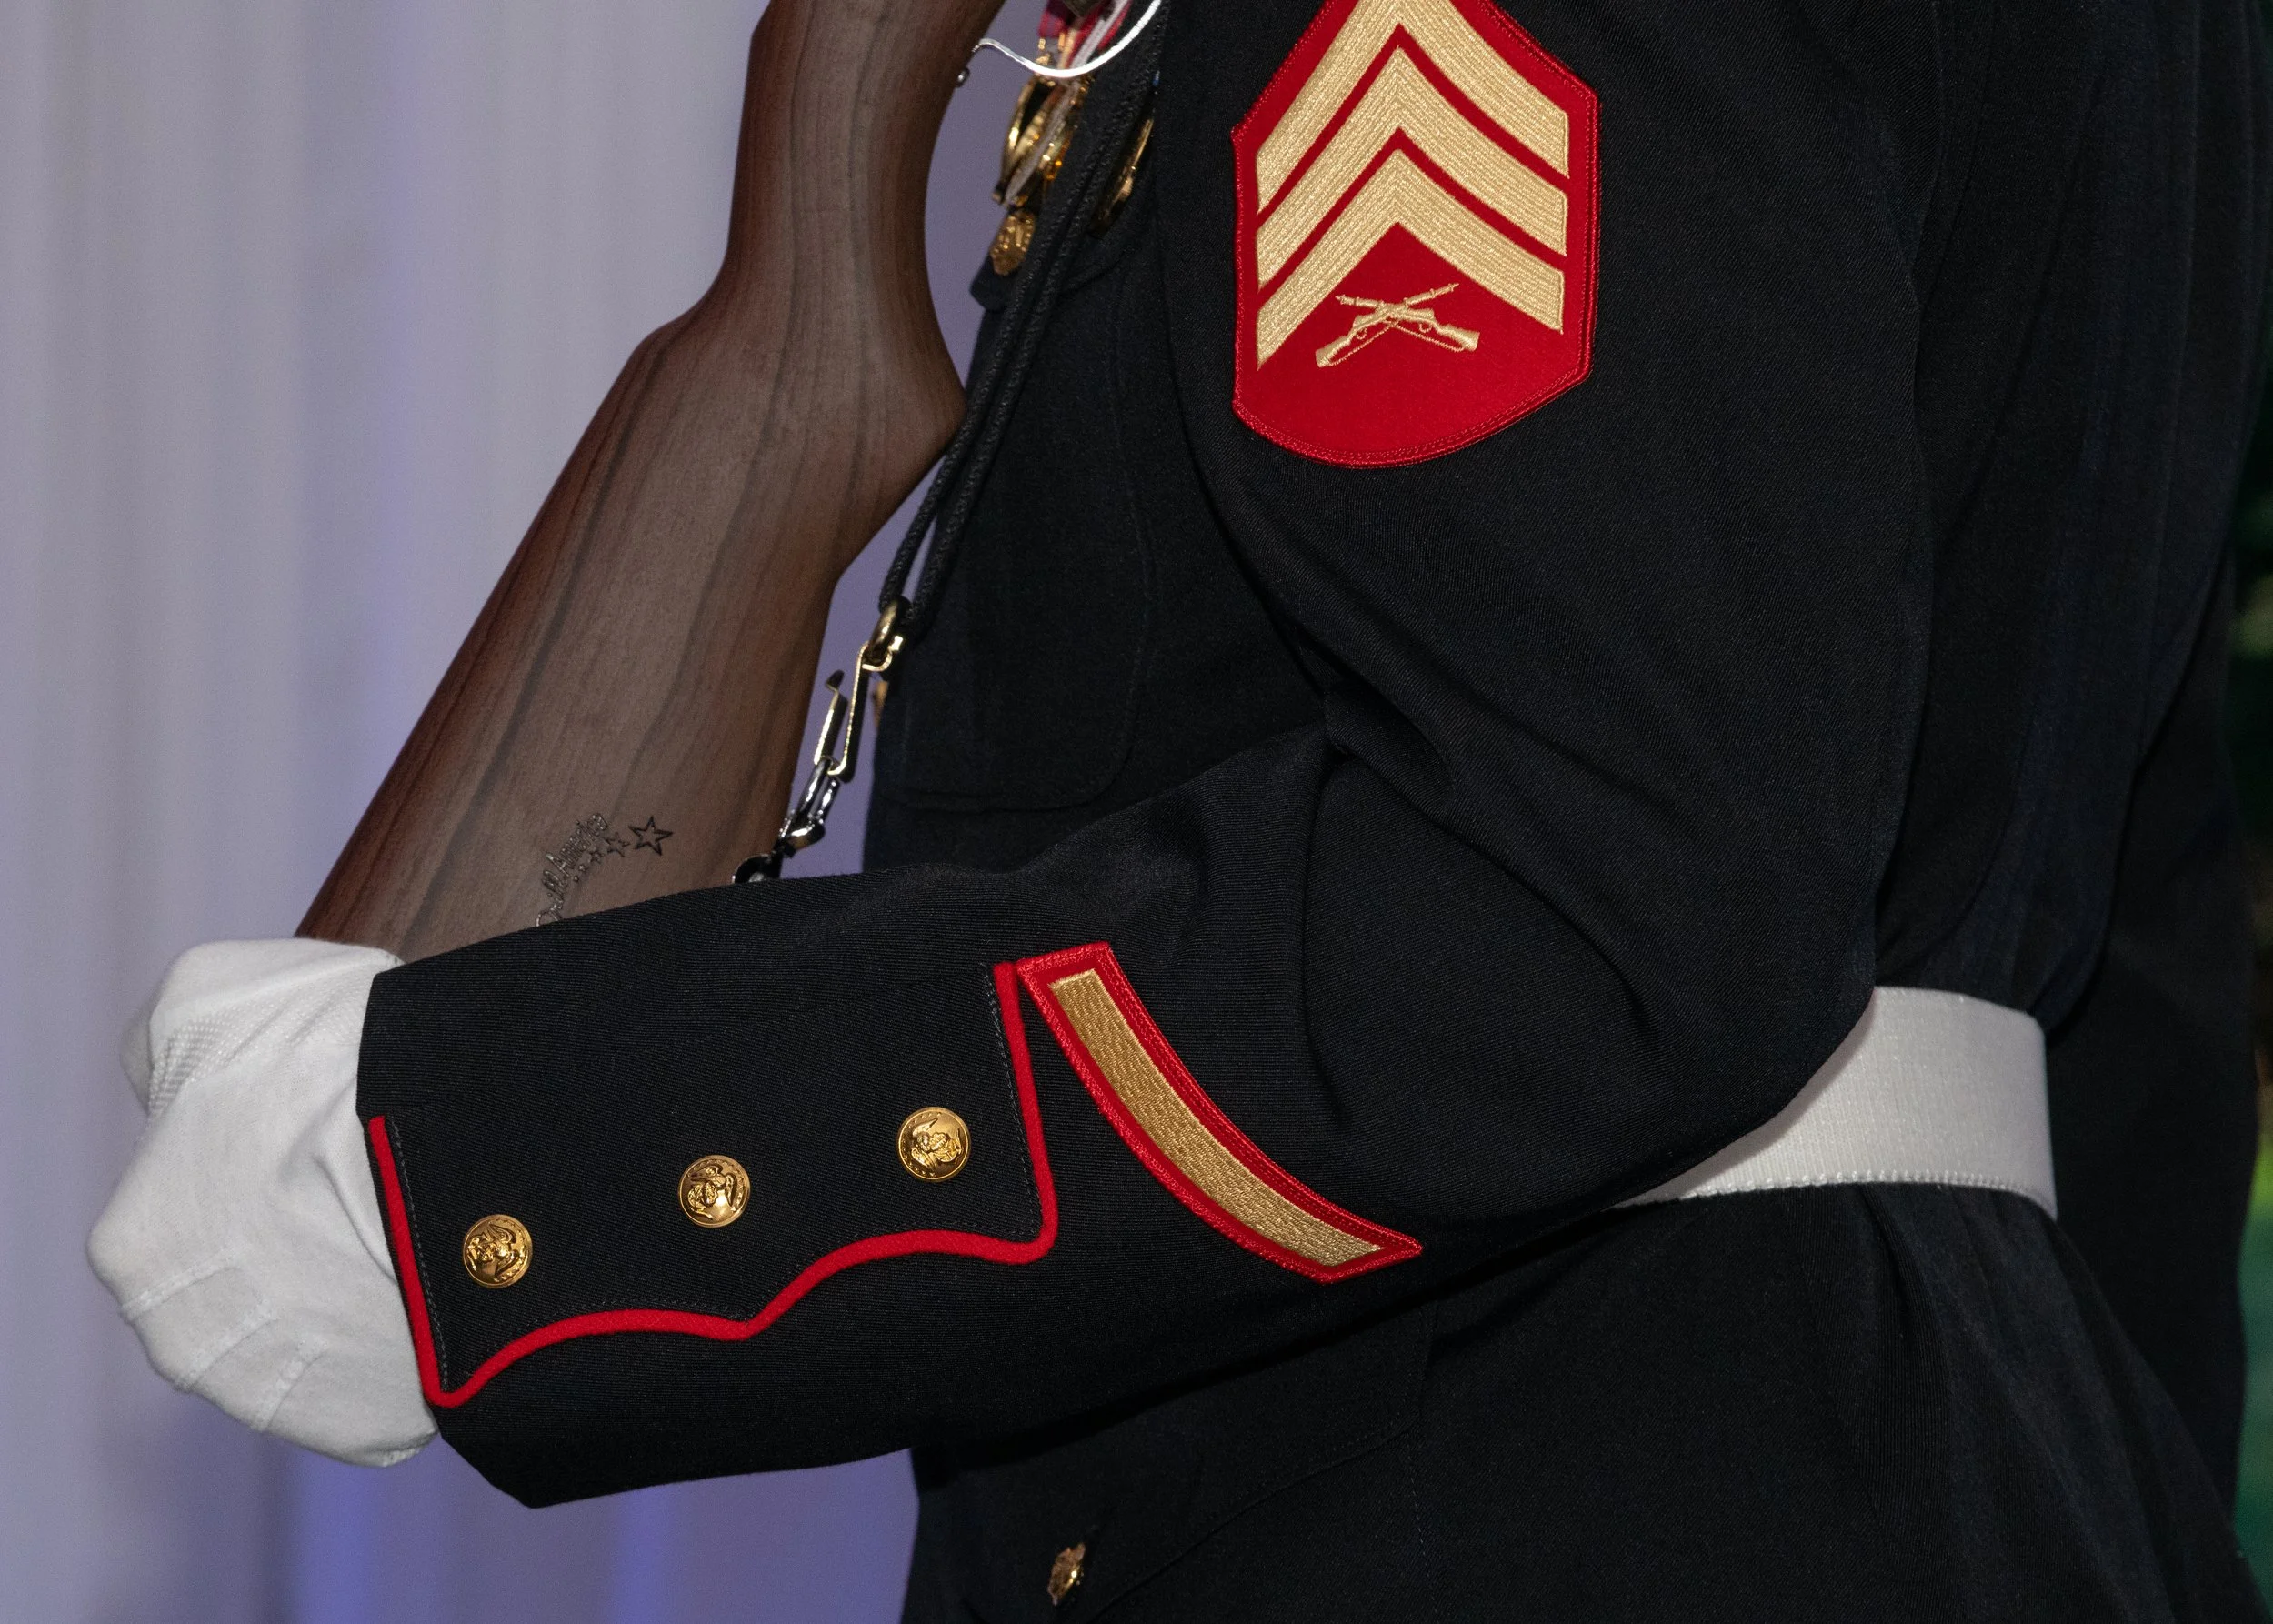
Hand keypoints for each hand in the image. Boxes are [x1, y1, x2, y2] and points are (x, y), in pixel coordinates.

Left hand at [90, 939, 432, 1466]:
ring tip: (411, 1225)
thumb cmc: (339, 1060)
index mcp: (137, 1247)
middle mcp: (187, 1342)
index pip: (191, 1204)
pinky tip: (436, 1280)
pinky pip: (384, 1383)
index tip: (320, 1126)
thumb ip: (163, 1045)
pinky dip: (410, 1340)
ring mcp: (280, 1397)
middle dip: (297, 1239)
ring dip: (351, 1295)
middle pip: (246, 1284)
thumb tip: (170, 1071)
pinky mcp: (368, 1427)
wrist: (469, 1147)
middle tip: (369, 1175)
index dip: (263, 1155)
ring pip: (312, 1339)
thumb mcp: (209, 995)